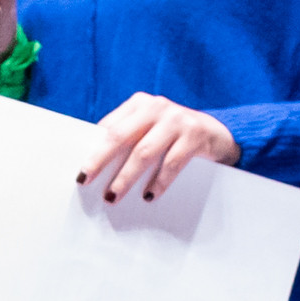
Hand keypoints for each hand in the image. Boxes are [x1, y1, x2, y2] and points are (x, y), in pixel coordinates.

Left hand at [81, 94, 237, 202]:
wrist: (220, 133)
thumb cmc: (174, 136)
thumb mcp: (151, 129)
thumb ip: (129, 138)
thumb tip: (95, 168)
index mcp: (139, 104)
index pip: (109, 127)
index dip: (92, 149)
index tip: (79, 171)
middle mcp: (156, 107)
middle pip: (120, 137)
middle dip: (100, 161)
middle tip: (86, 181)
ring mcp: (177, 119)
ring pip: (144, 152)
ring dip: (126, 177)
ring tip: (113, 196)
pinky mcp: (195, 135)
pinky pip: (172, 163)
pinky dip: (159, 182)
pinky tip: (149, 195)